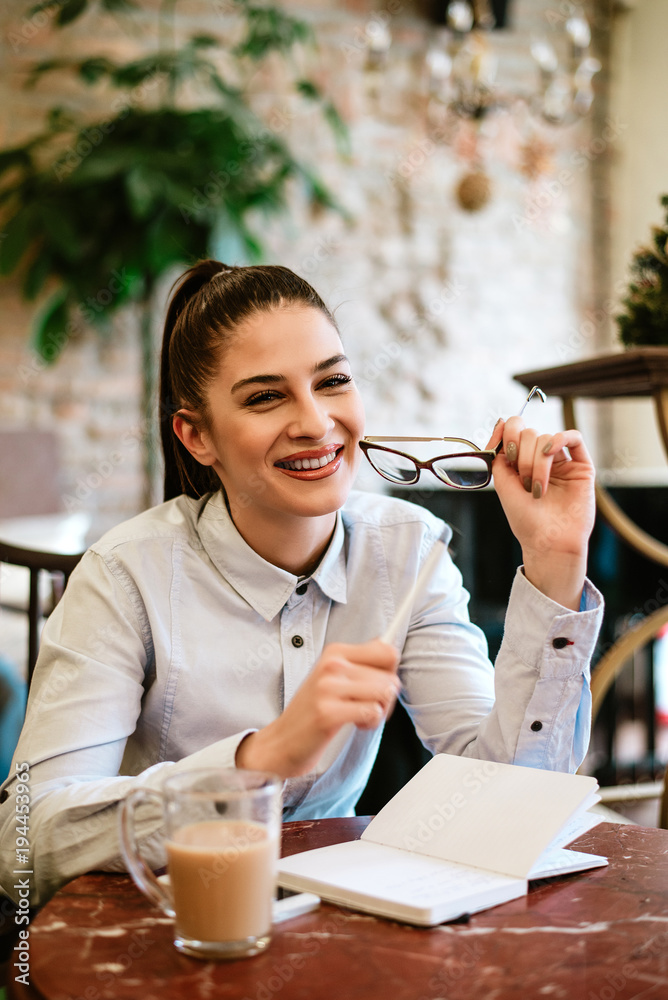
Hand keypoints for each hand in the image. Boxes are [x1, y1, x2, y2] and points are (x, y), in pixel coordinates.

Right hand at [235, 639, 399, 778]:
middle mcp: (332, 665)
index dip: (390, 672)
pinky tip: (355, 724)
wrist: (282, 740)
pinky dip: (370, 723)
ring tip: (361, 716)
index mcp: (335, 652)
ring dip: (380, 712)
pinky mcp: (328, 713)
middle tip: (368, 707)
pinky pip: (372, 712)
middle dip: (387, 698)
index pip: (387, 650)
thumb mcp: (333, 677)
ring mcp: (328, 688)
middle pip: (390, 676)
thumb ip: (361, 664)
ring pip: (384, 693)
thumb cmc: (313, 710)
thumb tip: (390, 652)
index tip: (377, 685)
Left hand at [486, 418, 595, 609]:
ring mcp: (562, 463)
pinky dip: (560, 438)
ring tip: (537, 487)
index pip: (515, 433)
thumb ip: (499, 454)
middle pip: (530, 435)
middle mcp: (541, 461)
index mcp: (521, 464)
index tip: (505, 448)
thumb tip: (502, 423)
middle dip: (522, 456)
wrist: (549, 542)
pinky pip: (573, 438)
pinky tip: (550, 451)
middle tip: (524, 482)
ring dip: (537, 462)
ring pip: (547, 439)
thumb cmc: (525, 519)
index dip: (508, 433)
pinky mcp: (581, 467)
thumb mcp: (502, 484)